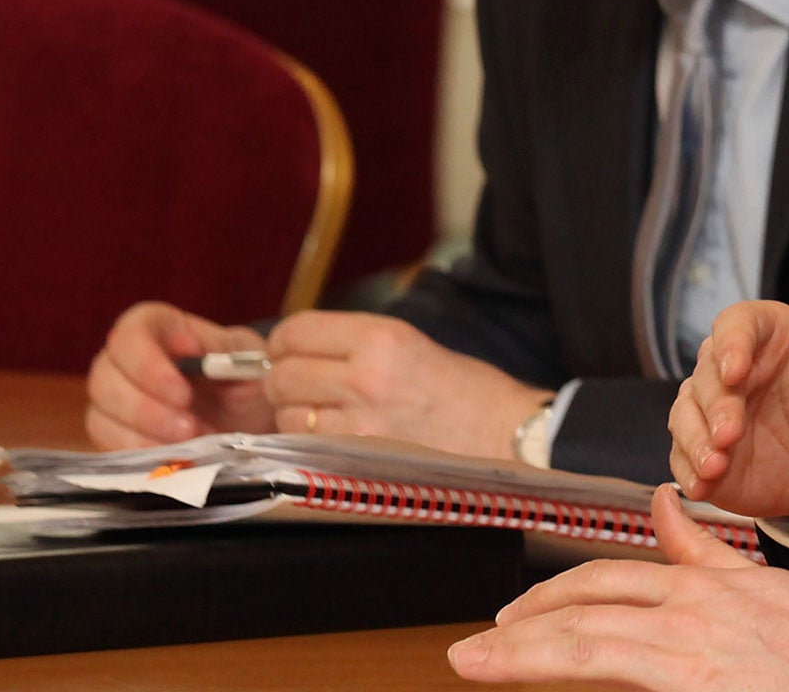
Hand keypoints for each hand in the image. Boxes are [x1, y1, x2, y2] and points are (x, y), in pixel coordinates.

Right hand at [86, 301, 275, 447]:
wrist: (249, 418)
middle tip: (188, 427)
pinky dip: (138, 454)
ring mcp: (116, 397)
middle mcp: (128, 359)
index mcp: (162, 327)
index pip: (132, 331)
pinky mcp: (114, 432)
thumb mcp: (252, 363)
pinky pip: (107, 444)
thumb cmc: (248, 380)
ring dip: (141, 434)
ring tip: (187, 444)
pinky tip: (171, 460)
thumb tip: (197, 358)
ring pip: (100, 413)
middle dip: (144, 407)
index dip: (148, 360)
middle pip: (104, 376)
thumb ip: (229, 358)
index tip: (184, 389)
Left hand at [263, 310, 550, 458]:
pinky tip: (339, 438)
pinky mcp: (358, 458)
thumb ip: (354, 345)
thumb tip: (296, 351)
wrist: (506, 435)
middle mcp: (366, 375)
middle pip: (282, 374)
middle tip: (305, 387)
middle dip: (284, 380)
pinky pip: (307, 446)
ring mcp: (360, 421)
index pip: (295, 332)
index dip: (284, 343)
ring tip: (329, 415)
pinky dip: (311, 443)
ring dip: (297, 415)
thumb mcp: (411, 345)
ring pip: (287, 414)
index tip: (288, 352)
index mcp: (382, 337)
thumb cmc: (466, 391)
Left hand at [449, 484, 788, 689]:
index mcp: (696, 587)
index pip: (604, 579)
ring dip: (521, 658)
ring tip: (475, 665)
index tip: (510, 617)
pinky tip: (536, 683)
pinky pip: (614, 677)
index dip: (550, 594)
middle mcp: (684, 614)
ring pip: (585, 647)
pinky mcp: (690, 685)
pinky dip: (573, 678)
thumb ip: (699, 546)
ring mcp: (685, 654)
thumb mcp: (754, 582)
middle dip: (518, 630)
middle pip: (582, 611)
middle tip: (472, 650)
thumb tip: (661, 500)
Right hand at [669, 205, 788, 541]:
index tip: (738, 373)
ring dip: (695, 441)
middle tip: (733, 433)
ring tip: (717, 465)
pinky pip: (683, 456)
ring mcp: (715, 410)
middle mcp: (732, 366)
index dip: (731, 347)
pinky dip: (689, 470)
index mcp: (765, 331)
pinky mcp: (705, 451)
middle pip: (705, 375)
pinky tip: (704, 485)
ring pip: (685, 416)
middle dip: (715, 405)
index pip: (734, 326)